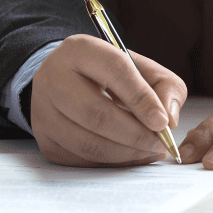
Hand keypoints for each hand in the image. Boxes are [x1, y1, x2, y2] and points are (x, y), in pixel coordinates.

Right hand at [30, 34, 187, 166]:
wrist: (69, 82)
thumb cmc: (112, 76)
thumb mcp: (143, 69)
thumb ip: (165, 87)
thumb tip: (169, 120)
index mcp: (81, 50)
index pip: (115, 71)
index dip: (142, 99)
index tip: (163, 122)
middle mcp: (54, 77)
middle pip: (96, 114)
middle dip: (136, 135)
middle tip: (160, 143)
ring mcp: (43, 111)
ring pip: (88, 143)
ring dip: (127, 153)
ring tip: (151, 150)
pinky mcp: (44, 139)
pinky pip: (82, 160)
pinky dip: (113, 163)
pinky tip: (132, 155)